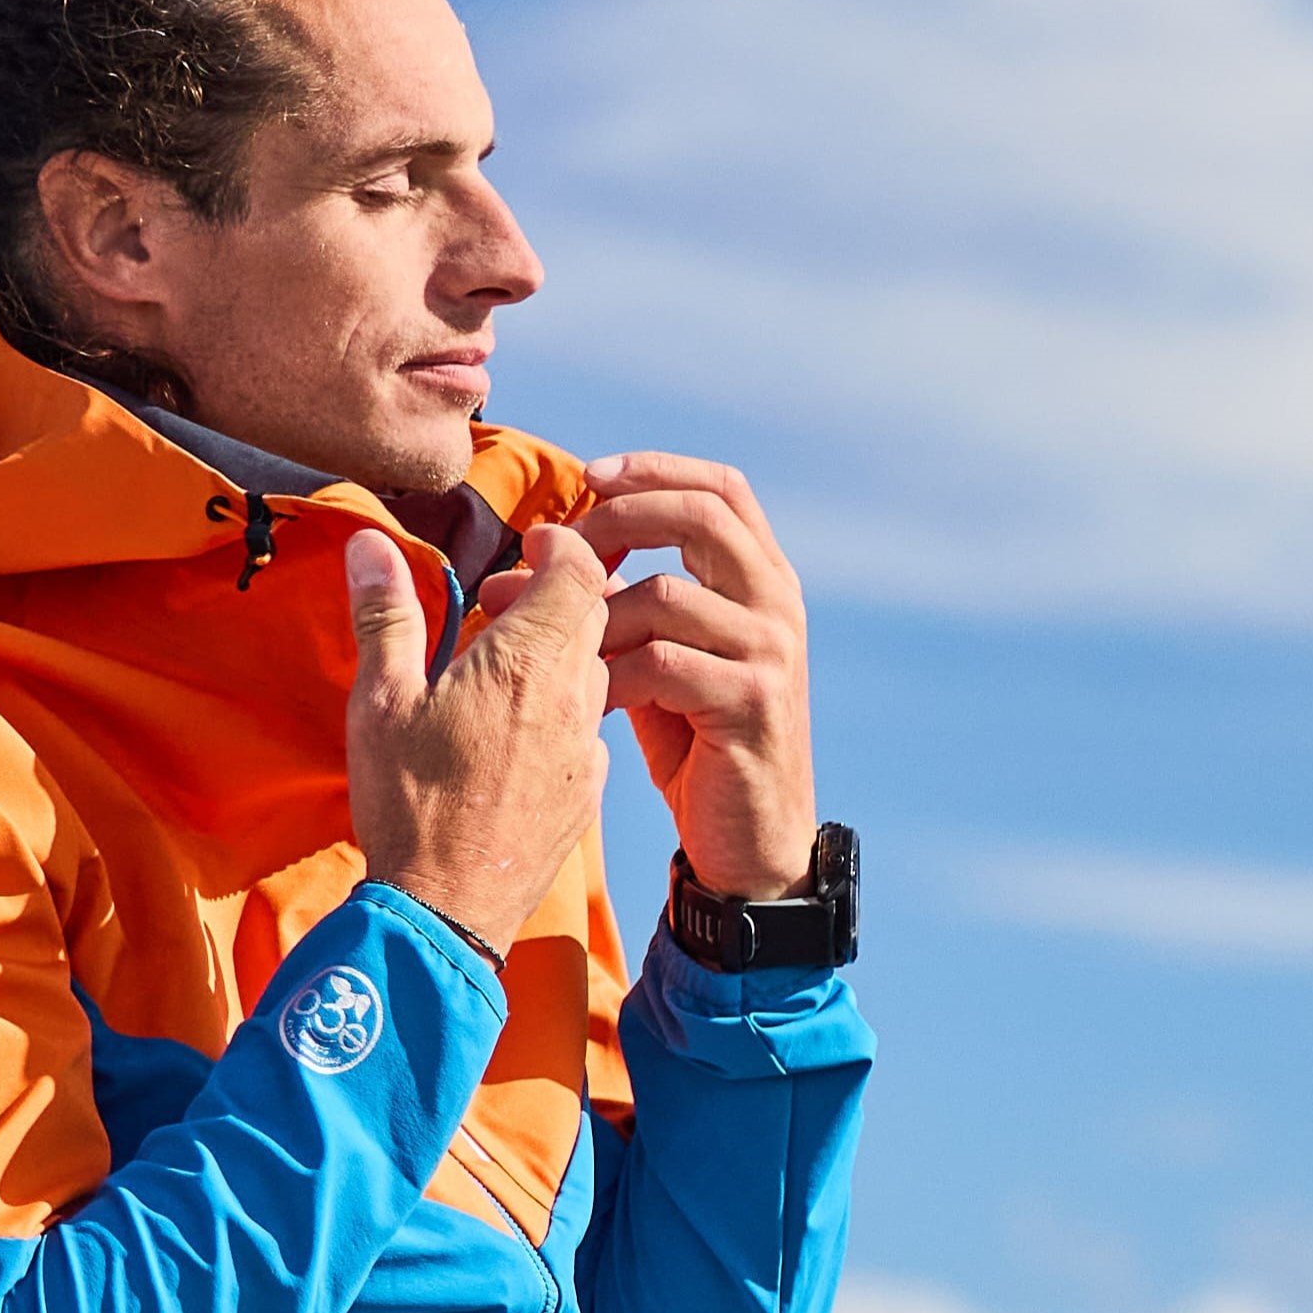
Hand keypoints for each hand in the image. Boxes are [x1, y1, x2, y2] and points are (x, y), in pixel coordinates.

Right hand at [342, 521, 611, 959]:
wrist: (447, 913)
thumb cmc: (409, 804)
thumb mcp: (381, 703)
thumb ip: (385, 616)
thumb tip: (370, 542)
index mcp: (527, 661)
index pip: (579, 569)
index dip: (559, 544)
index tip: (527, 545)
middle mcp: (574, 698)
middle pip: (594, 615)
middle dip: (555, 594)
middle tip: (501, 603)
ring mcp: (587, 749)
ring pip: (594, 671)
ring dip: (559, 654)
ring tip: (502, 667)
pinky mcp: (587, 793)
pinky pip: (589, 728)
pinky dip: (563, 710)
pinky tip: (517, 731)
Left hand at [580, 454, 817, 906]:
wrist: (749, 843)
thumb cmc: (698, 747)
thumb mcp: (658, 660)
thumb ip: (617, 603)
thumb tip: (534, 547)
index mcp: (762, 581)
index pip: (722, 489)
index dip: (656, 470)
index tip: (591, 476)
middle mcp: (777, 605)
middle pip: (702, 516)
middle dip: (620, 521)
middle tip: (558, 552)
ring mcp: (771, 653)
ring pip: (668, 594)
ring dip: (595, 617)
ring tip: (551, 649)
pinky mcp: (752, 703)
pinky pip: (663, 663)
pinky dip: (610, 676)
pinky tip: (584, 702)